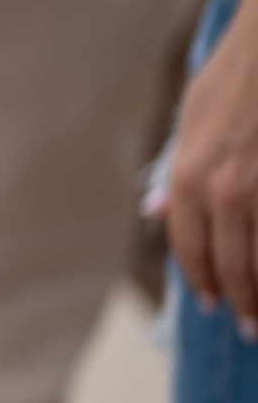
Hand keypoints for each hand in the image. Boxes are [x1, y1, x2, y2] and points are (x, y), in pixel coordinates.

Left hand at [162, 5, 257, 336]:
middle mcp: (226, 188)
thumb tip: (153, 209)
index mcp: (189, 175)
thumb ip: (177, 171)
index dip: (200, 278)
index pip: (189, 245)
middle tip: (250, 327)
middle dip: (241, 300)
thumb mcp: (192, 118)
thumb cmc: (236, 74)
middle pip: (234, 262)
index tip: (209, 303)